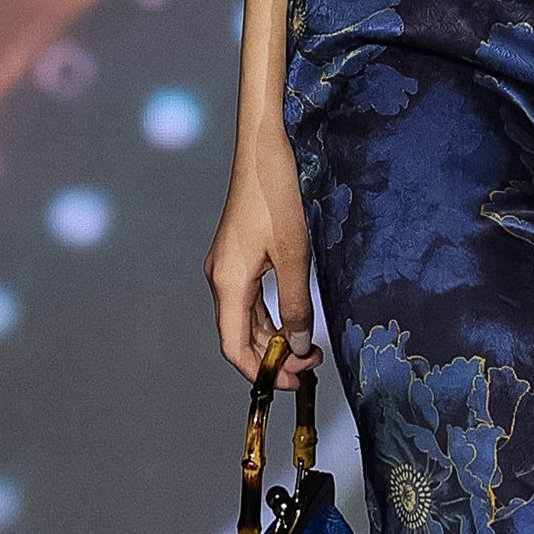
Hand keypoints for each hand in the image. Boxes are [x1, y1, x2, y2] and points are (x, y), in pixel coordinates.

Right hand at [205, 118, 323, 384]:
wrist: (262, 151)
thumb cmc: (275, 195)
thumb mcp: (295, 255)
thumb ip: (296, 305)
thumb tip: (300, 347)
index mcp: (228, 282)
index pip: (234, 346)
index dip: (262, 371)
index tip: (294, 381)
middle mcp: (220, 279)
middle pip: (239, 337)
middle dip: (273, 358)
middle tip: (312, 367)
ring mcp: (226, 270)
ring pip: (246, 321)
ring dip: (274, 340)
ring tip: (310, 350)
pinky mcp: (237, 260)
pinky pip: (250, 302)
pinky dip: (270, 319)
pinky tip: (294, 324)